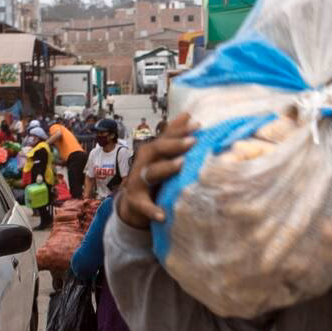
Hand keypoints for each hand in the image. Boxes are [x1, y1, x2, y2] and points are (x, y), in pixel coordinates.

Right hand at [116, 114, 196, 230]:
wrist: (133, 203)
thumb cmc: (153, 175)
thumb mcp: (162, 157)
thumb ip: (173, 138)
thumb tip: (188, 114)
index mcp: (153, 152)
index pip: (167, 137)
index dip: (180, 130)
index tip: (198, 125)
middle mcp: (144, 163)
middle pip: (157, 150)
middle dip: (175, 144)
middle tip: (193, 141)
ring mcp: (138, 181)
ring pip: (151, 173)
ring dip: (166, 168)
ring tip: (181, 165)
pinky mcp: (136, 201)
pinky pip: (144, 205)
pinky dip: (152, 210)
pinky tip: (162, 216)